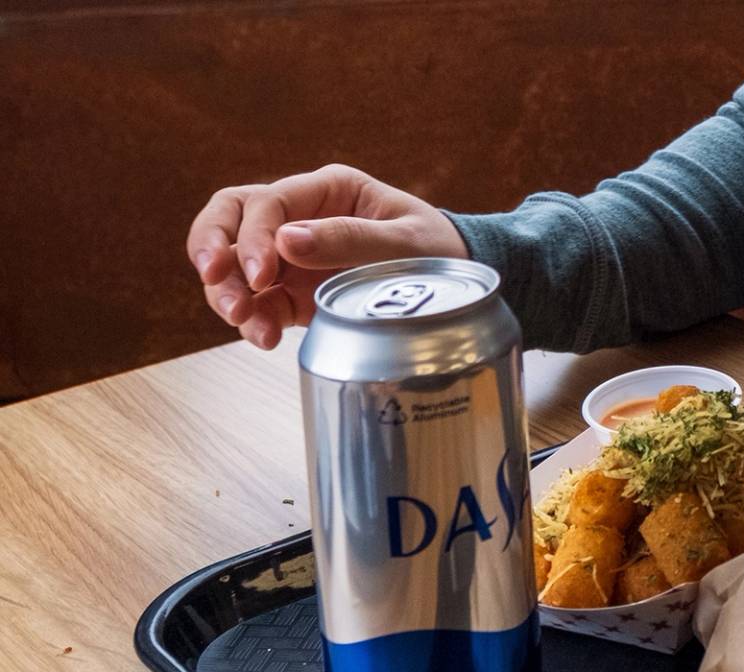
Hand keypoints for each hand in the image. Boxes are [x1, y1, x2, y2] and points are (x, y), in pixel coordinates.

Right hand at [185, 163, 467, 349]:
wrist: (460, 283)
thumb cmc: (439, 249)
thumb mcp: (407, 241)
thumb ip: (351, 238)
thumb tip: (287, 240)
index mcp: (328, 190)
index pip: (267, 202)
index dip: (254, 236)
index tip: (263, 274)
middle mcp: (301, 218)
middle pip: (230, 218)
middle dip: (212, 247)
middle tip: (216, 279)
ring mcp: (293, 256)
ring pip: (234, 262)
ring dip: (226, 290)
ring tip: (242, 319)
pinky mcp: (295, 293)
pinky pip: (259, 303)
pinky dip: (253, 320)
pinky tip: (263, 337)